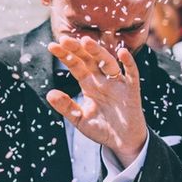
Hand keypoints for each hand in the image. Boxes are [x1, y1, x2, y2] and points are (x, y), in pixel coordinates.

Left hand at [47, 36, 147, 165]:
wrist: (123, 143)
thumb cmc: (102, 129)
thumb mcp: (80, 120)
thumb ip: (66, 107)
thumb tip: (49, 94)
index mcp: (89, 84)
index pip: (76, 65)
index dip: (65, 55)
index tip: (52, 46)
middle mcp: (102, 80)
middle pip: (89, 60)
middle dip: (77, 49)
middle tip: (64, 39)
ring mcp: (117, 84)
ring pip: (108, 62)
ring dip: (98, 52)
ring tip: (86, 42)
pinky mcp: (132, 91)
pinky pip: (132, 74)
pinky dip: (129, 63)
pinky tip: (122, 52)